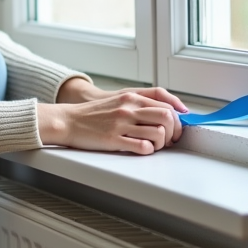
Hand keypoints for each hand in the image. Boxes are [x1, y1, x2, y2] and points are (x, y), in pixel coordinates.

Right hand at [39, 81, 187, 154]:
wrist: (68, 120)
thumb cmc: (94, 113)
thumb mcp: (119, 99)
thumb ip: (140, 102)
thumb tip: (167, 110)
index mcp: (131, 97)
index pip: (166, 105)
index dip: (178, 118)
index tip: (179, 126)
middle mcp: (128, 108)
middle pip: (167, 117)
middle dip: (175, 131)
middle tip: (171, 140)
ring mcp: (122, 124)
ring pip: (158, 133)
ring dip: (162, 143)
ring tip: (155, 146)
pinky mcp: (114, 140)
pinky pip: (142, 146)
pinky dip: (149, 150)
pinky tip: (143, 149)